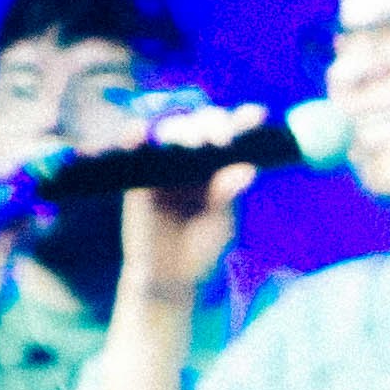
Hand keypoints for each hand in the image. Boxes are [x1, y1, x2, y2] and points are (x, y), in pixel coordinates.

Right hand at [112, 105, 264, 312]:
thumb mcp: (220, 224)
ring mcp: (163, 164)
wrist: (169, 276)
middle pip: (199, 125)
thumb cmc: (200, 249)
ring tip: (192, 141)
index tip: (257, 113)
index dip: (242, 121)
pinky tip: (140, 131)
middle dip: (211, 124)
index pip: (231, 136)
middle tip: (220, 139)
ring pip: (168, 131)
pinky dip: (134, 136)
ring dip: (179, 129)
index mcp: (219, 168)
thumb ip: (228, 197)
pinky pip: (133, 149)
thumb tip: (248, 169)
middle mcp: (192, 160)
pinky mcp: (137, 175)